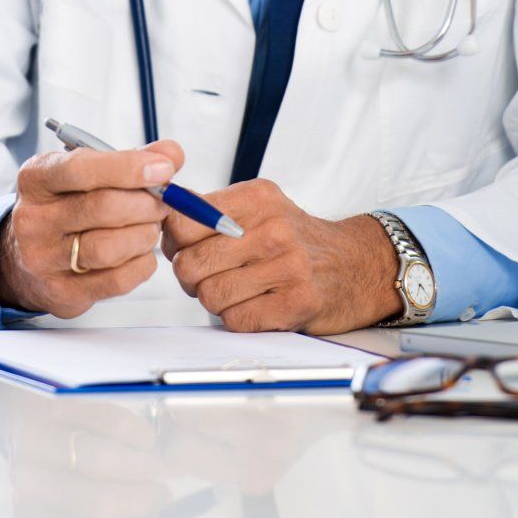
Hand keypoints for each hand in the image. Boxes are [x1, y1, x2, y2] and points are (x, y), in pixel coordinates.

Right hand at [0, 140, 186, 317]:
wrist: (24, 258)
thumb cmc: (66, 207)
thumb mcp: (85, 173)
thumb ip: (129, 160)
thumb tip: (171, 154)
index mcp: (36, 178)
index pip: (81, 168)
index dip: (128, 167)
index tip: (164, 169)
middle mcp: (33, 219)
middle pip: (103, 208)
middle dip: (146, 203)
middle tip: (164, 201)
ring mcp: (44, 259)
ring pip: (110, 248)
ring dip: (145, 235)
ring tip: (150, 227)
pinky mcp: (62, 292)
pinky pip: (117, 280)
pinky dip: (141, 264)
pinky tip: (139, 253)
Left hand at [162, 179, 399, 333]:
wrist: (356, 265)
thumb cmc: (297, 239)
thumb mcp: (260, 207)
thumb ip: (211, 209)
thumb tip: (160, 212)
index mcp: (257, 198)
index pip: (183, 220)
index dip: (173, 241)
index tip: (182, 247)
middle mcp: (273, 228)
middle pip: (191, 264)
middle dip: (191, 277)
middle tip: (207, 275)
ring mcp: (288, 267)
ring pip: (210, 296)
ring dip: (215, 300)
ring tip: (237, 290)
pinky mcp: (297, 303)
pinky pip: (236, 320)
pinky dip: (237, 318)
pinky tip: (255, 305)